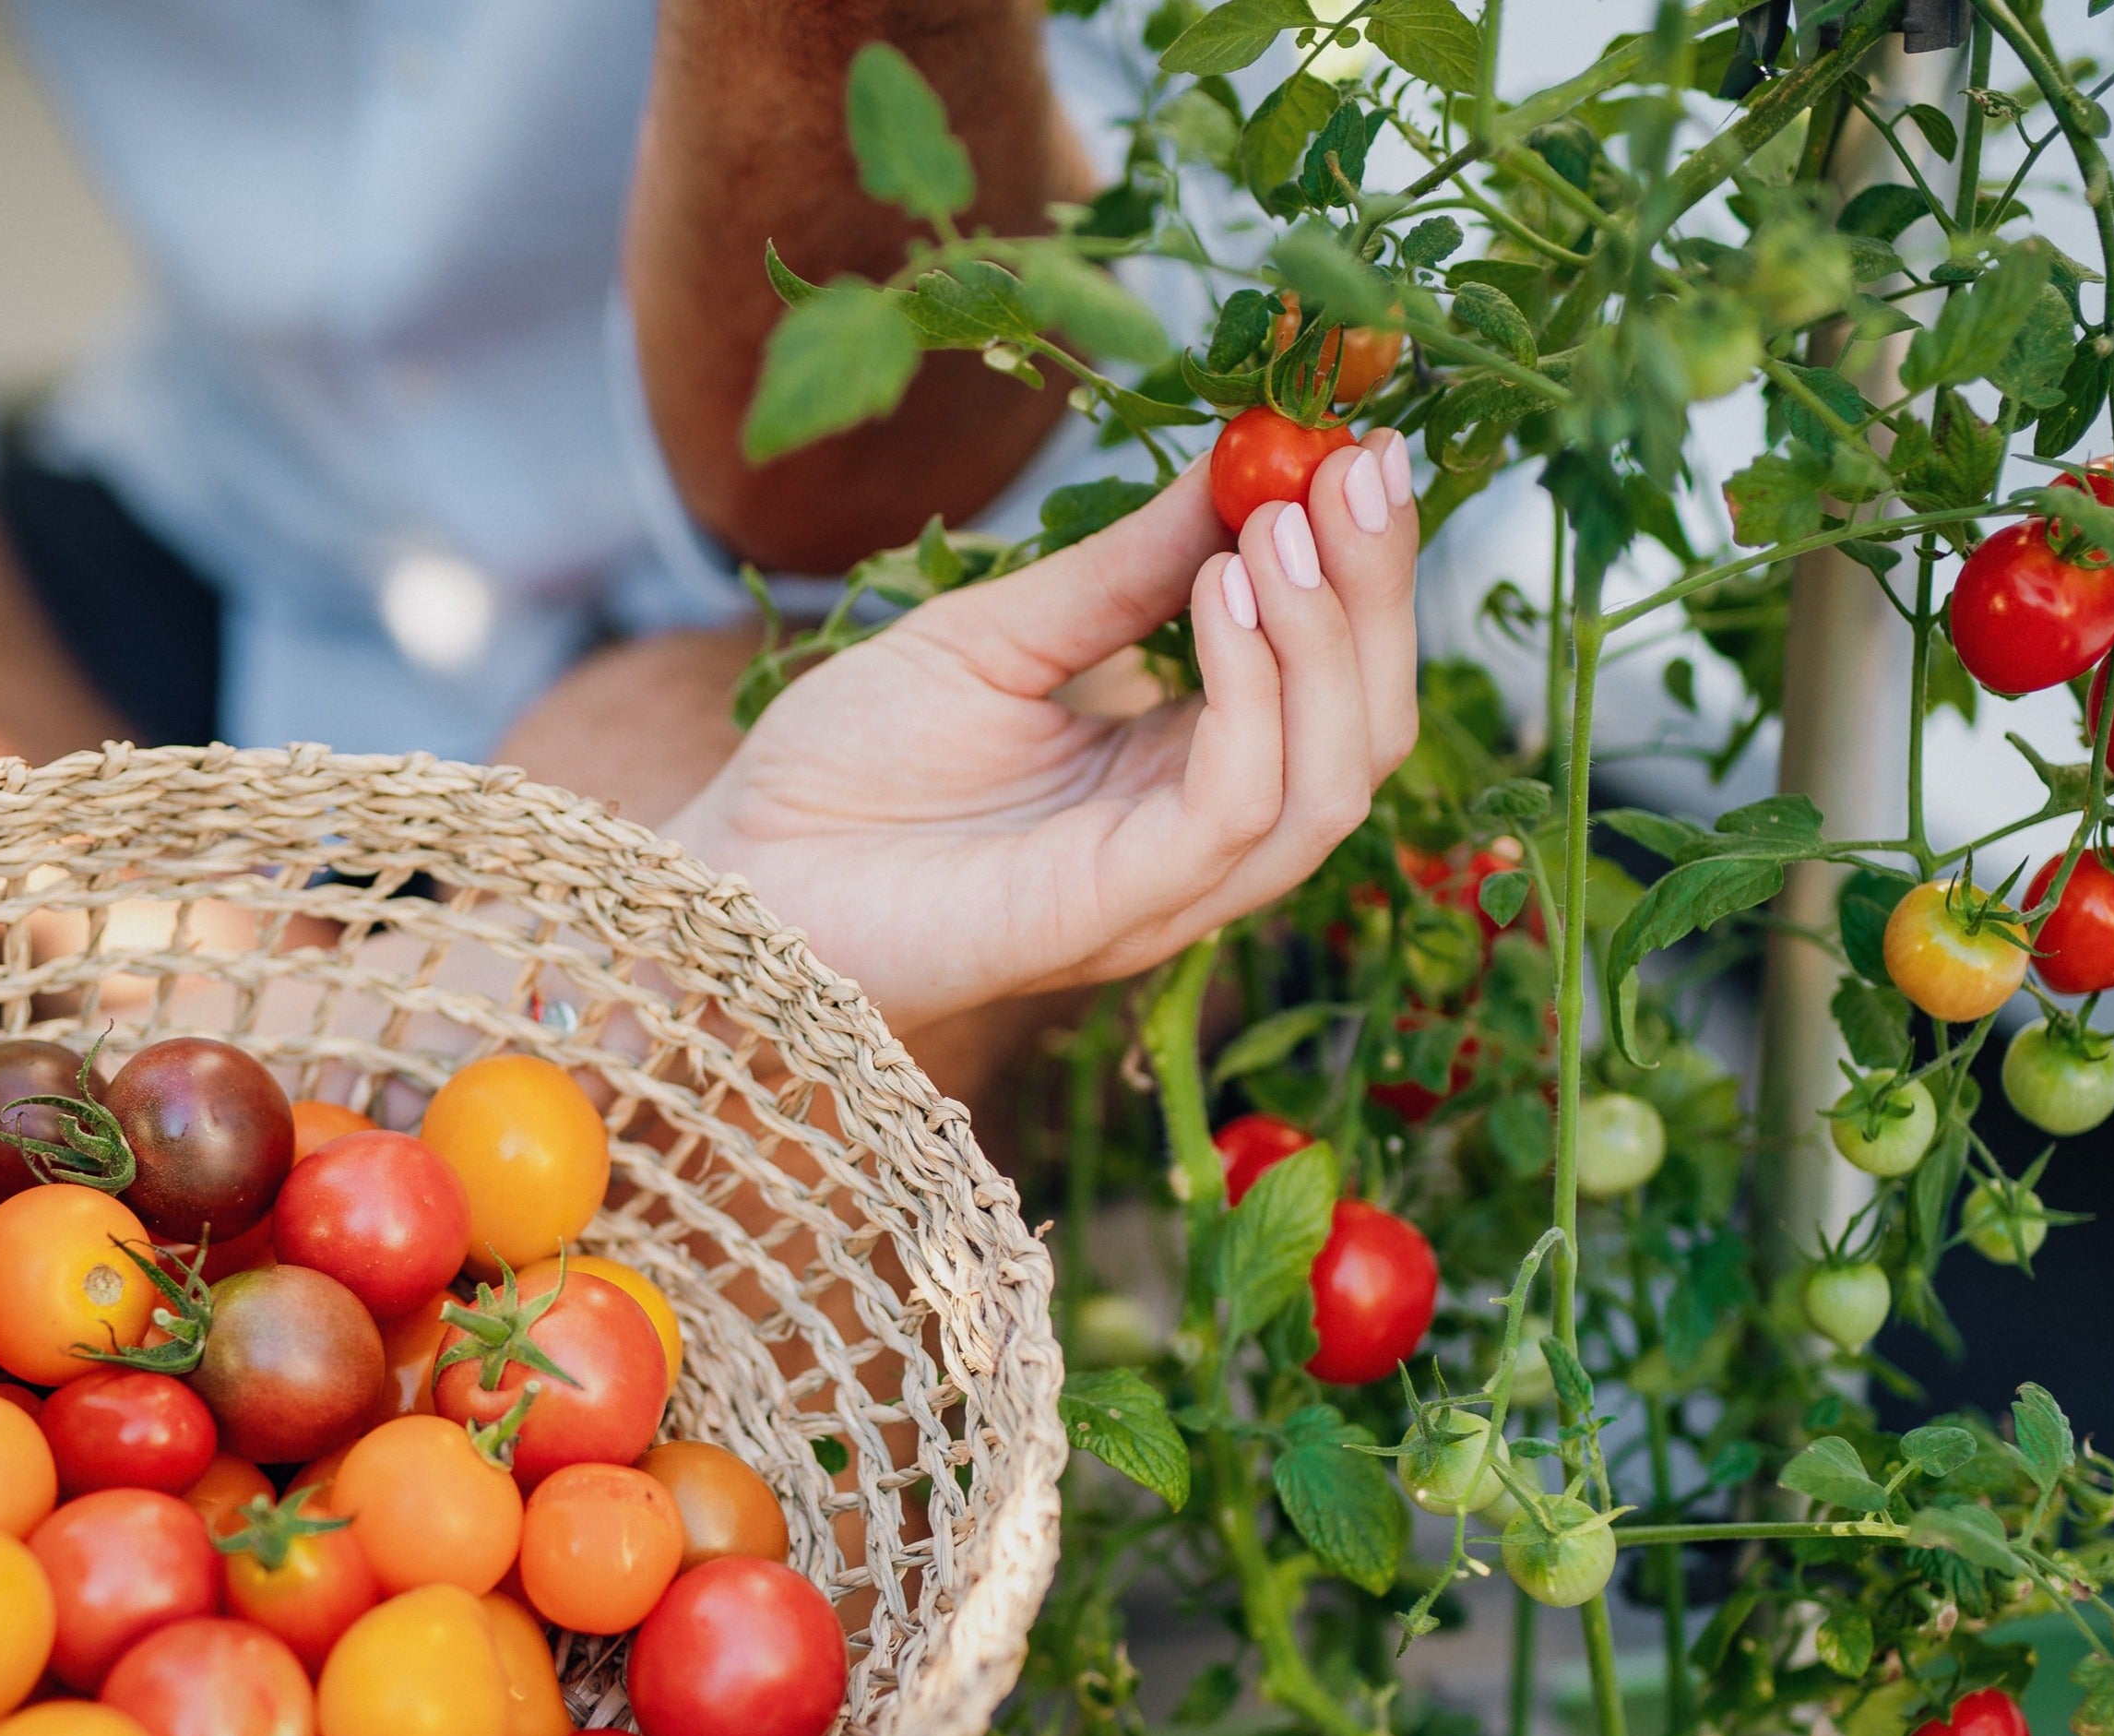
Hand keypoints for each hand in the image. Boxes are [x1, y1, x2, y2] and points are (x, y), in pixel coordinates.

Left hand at [666, 430, 1418, 1030]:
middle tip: (1355, 464)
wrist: (739, 872)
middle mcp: (1192, 840)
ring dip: (1327, 643)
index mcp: (1177, 774)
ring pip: (1325, 786)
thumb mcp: (997, 634)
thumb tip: (1240, 466)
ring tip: (1282, 523)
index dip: (1363, 570)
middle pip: (1360, 736)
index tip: (1364, 443)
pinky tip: (1219, 590)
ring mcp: (1159, 887)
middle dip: (1374, 594)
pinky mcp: (1108, 914)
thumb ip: (1122, 571)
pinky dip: (1250, 700)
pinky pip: (1232, 814)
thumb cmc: (847, 767)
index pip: (1330, 685)